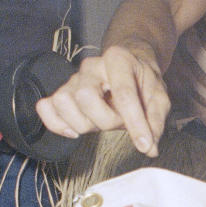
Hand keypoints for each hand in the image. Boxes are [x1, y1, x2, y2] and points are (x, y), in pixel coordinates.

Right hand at [35, 45, 170, 156]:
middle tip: (119, 122)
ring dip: (83, 123)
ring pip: (63, 102)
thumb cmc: (142, 82)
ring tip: (100, 123)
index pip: (123, 94)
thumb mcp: (159, 98)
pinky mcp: (61, 92)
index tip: (145, 144)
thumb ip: (155, 120)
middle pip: (84, 96)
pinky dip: (56, 124)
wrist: (129, 68)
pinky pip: (46, 108)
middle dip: (105, 120)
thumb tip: (150, 147)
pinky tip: (75, 130)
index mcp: (118, 59)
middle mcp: (91, 66)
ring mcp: (73, 78)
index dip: (134, 123)